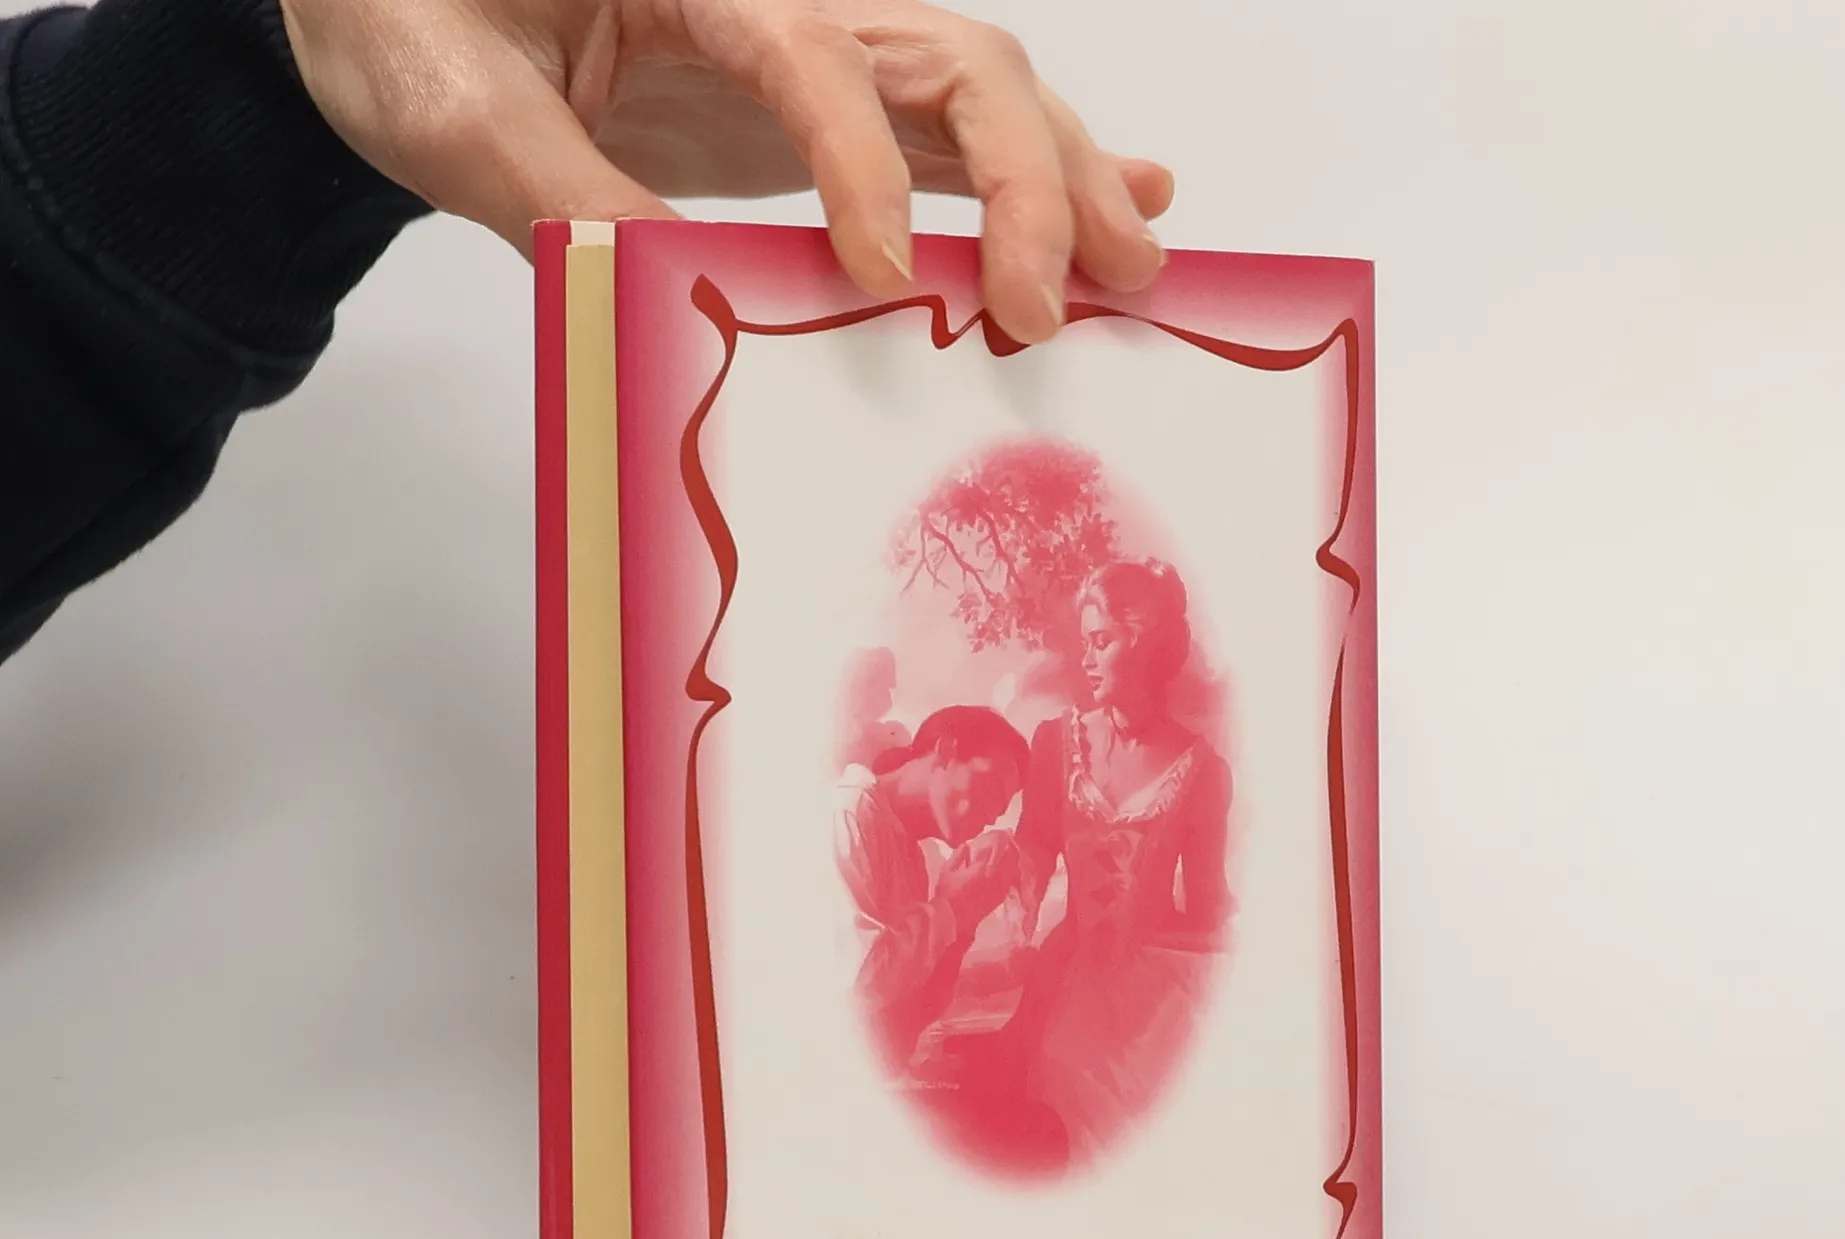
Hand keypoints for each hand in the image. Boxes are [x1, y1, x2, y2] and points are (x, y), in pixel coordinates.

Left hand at [279, 0, 1174, 343]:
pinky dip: (1039, 166)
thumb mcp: (457, 106)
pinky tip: (1133, 196)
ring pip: (977, 85)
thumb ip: (566, 192)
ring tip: (1136, 267)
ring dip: (1064, 178)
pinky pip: (946, 125)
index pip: (813, 51)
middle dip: (1027, 174)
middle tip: (1064, 295)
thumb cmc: (408, 19)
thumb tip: (680, 303)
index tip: (880, 280)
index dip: (861, 164)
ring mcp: (812, 42)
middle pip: (950, 54)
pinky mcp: (820, 97)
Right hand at [933, 829, 1017, 926]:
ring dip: (1012, 861)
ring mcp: (999, 890)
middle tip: (1009, 842)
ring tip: (1008, 855)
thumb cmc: (947, 895)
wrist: (953, 921)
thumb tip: (966, 845)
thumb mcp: (947, 871)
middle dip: (1011, 849)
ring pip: (1013, 870)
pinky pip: (1009, 882)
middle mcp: (995, 878)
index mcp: (982, 869)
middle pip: (1012, 858)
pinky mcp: (999, 899)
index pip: (999, 849)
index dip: (1003, 840)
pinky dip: (1009, 874)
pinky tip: (1004, 871)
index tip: (1005, 833)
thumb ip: (958, 856)